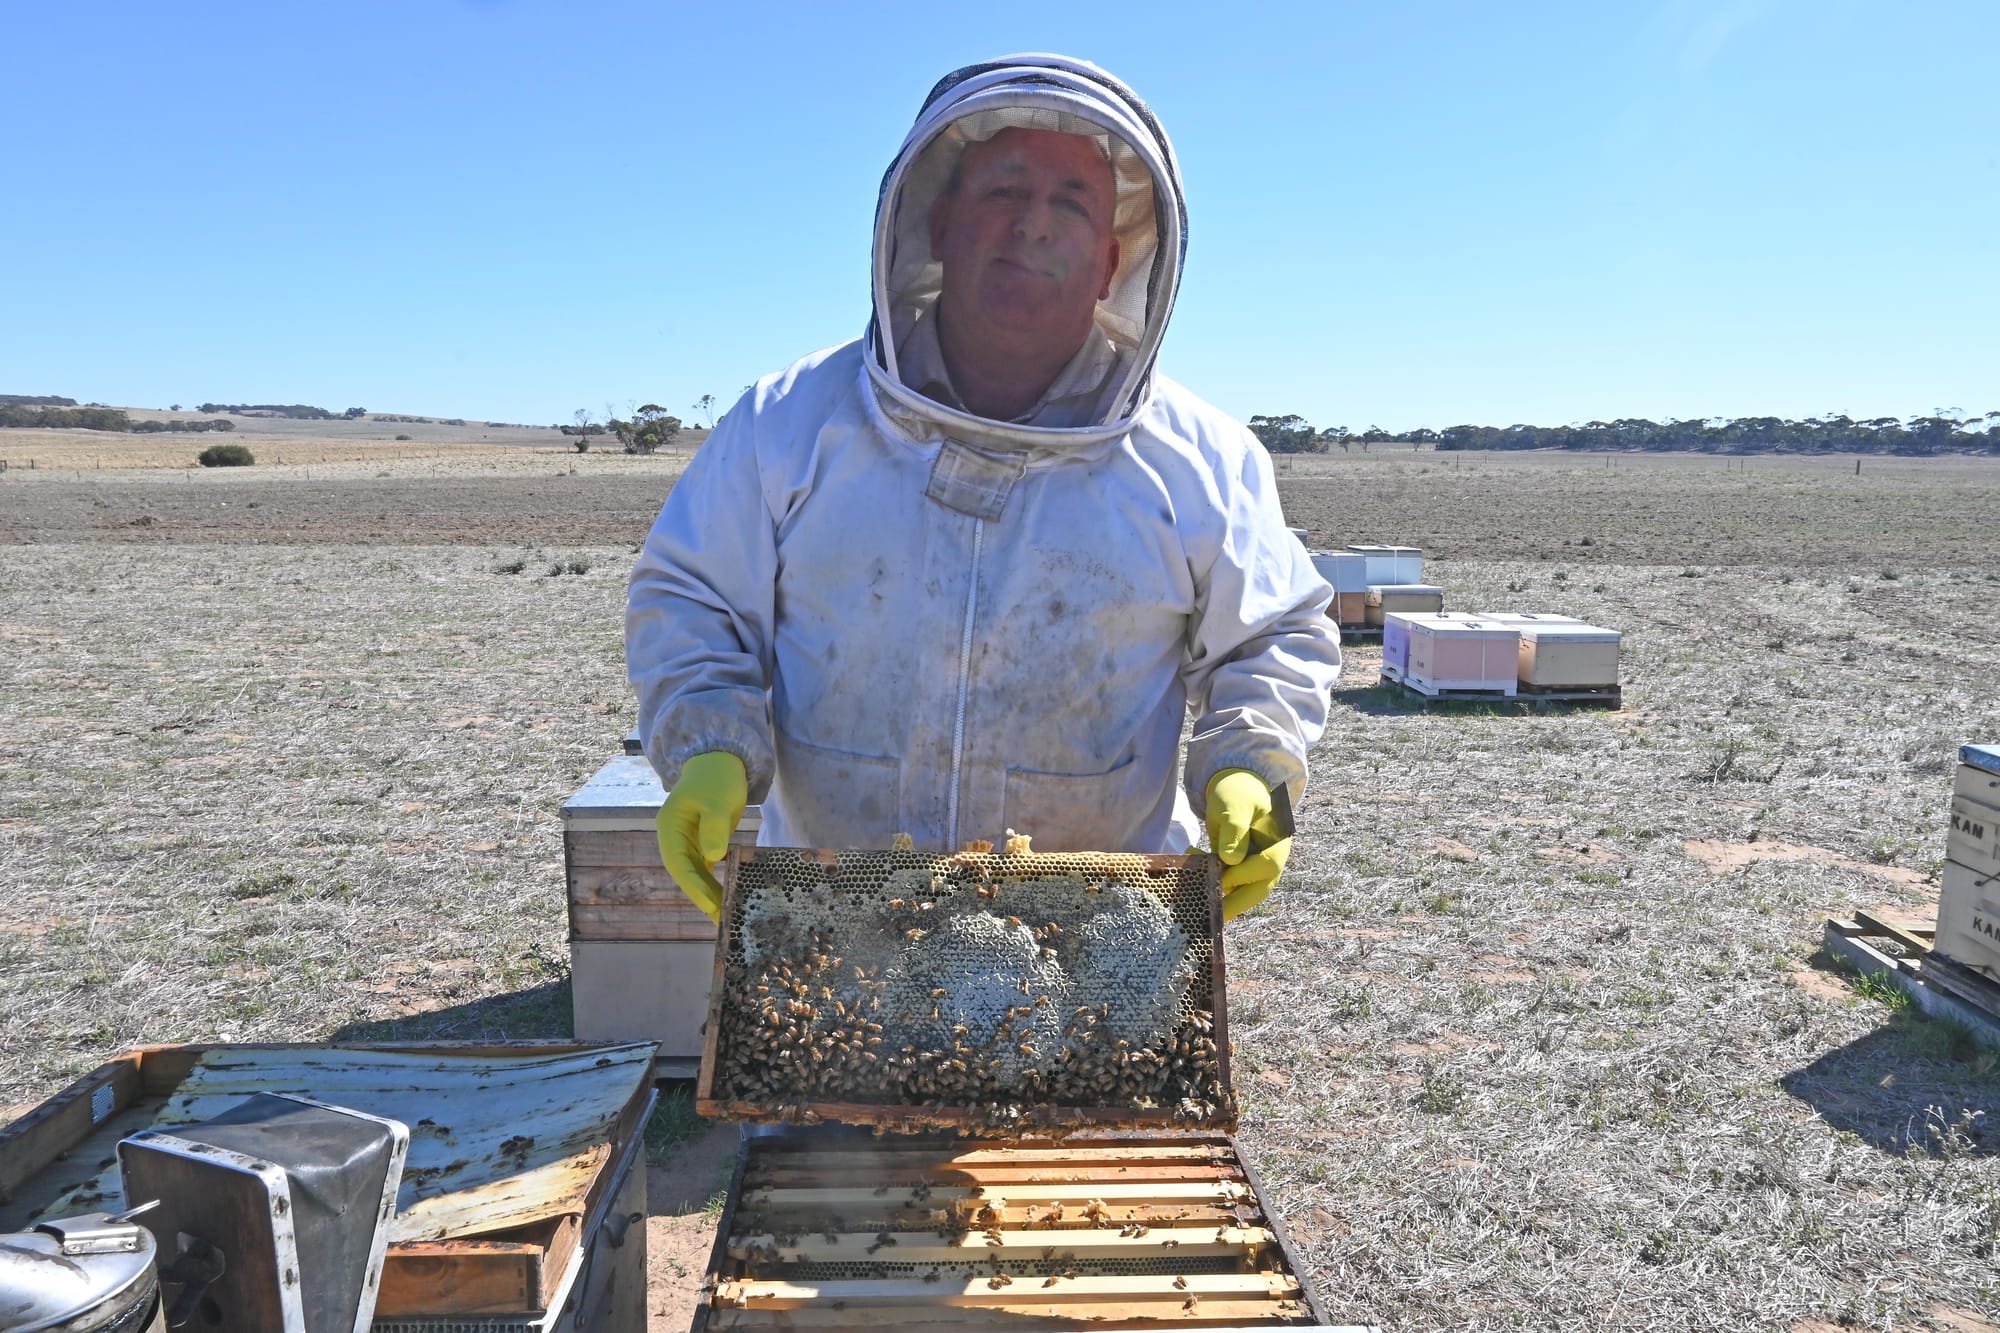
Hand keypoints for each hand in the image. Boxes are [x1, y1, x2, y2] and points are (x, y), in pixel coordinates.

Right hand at [655, 751, 747, 923]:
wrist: (721, 761)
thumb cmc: (717, 778)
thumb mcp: (717, 800)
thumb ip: (714, 826)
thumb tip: (713, 856)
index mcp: (670, 828)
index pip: (679, 864)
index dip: (693, 887)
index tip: (709, 906)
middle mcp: (675, 839)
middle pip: (686, 874)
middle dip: (702, 897)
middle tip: (722, 919)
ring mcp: (688, 843)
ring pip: (696, 875)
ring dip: (709, 894)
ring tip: (727, 916)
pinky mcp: (702, 844)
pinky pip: (707, 869)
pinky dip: (716, 883)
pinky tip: (729, 897)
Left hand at [1205, 769, 1291, 921]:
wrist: (1237, 789)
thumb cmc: (1238, 793)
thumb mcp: (1235, 804)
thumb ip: (1235, 829)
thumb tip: (1231, 861)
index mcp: (1277, 842)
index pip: (1265, 866)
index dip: (1243, 875)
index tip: (1219, 877)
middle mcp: (1271, 859)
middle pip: (1259, 889)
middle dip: (1235, 904)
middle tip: (1213, 918)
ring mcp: (1256, 868)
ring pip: (1243, 892)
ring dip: (1220, 896)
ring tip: (1195, 891)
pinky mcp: (1241, 871)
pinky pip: (1230, 885)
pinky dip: (1213, 884)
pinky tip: (1194, 870)